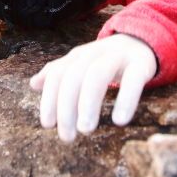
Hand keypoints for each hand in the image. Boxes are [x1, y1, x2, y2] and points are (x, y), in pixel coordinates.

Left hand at [29, 33, 156, 141]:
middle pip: (74, 76)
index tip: (48, 125)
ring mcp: (118, 56)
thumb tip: (33, 84)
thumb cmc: (106, 59)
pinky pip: (133, 80)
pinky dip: (126, 99)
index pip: (58, 74)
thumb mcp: (81, 64)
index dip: (50, 98)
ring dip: (88, 102)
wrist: (143, 40)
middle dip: (66, 106)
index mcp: (79, 56)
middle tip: (67, 136)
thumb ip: (58, 73)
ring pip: (97, 75)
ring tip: (85, 130)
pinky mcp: (141, 64)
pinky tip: (119, 121)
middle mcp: (95, 53)